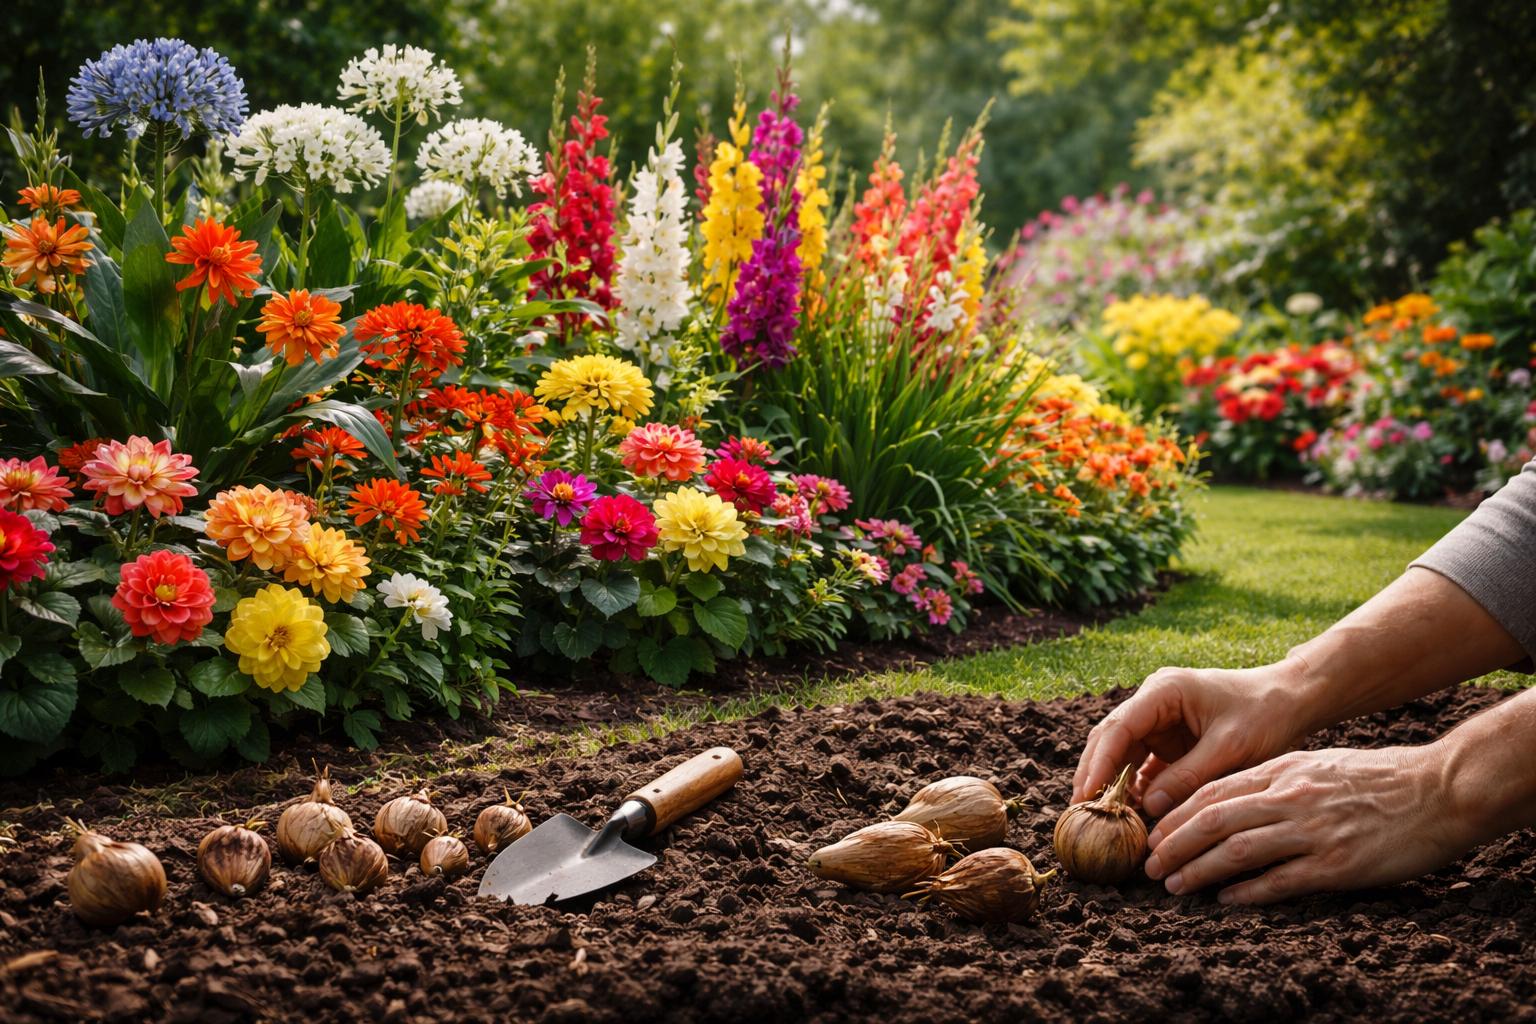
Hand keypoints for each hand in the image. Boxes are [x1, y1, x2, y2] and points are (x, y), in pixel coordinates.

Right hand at [1072, 661, 1316, 815]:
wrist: (1291, 701)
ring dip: (1111, 783)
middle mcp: (1153, 702)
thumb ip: (1187, 776)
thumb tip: (1147, 807)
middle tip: (1079, 810)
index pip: (1119, 727)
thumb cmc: (1265, 714)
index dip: (1099, 762)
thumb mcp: (1229, 748)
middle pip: (1110, 739)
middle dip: (1094, 773)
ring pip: (1122, 753)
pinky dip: (1135, 788)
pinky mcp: (1169, 739)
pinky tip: (1129, 813)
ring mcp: (1159, 720)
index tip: (1087, 794)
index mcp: (1164, 691)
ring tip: (1098, 817)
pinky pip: (1143, 765)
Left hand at [1142, 744, 1467, 903]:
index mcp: (1282, 770)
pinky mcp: (1337, 863)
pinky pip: (1281, 880)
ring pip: (1237, 850)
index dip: (1176, 813)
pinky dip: (1248, 891)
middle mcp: (1290, 797)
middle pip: (1213, 820)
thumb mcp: (1318, 763)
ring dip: (1198, 870)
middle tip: (1150, 864)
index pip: (1212, 791)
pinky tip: (1225, 900)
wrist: (1439, 789)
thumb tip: (1232, 799)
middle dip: (1173, 843)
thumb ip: (1275, 779)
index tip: (1152, 831)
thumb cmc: (1379, 777)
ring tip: (1174, 885)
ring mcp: (1312, 830)